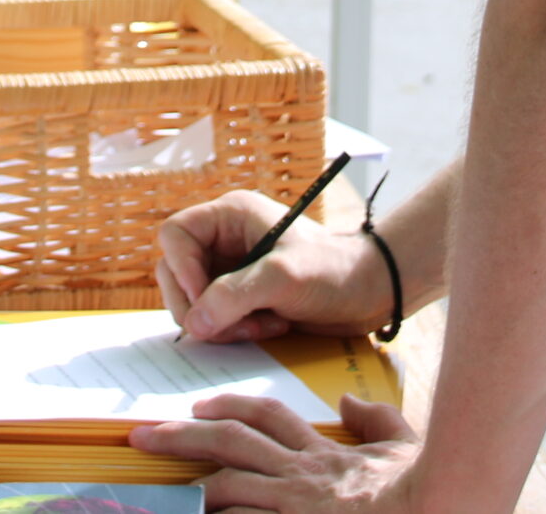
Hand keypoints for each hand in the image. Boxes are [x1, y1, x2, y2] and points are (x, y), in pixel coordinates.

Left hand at [133, 392, 423, 511]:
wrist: (429, 506)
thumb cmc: (422, 489)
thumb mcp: (405, 447)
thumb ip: (377, 421)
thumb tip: (350, 400)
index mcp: (322, 453)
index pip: (268, 418)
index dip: (230, 406)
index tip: (200, 407)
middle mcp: (300, 474)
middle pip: (230, 442)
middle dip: (181, 436)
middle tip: (142, 435)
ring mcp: (294, 506)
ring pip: (227, 487)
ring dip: (190, 489)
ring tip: (158, 490)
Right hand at [159, 189, 393, 342]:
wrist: (370, 293)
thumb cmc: (334, 270)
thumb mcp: (283, 278)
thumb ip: (234, 297)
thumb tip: (194, 323)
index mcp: (231, 215)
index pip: (175, 235)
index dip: (181, 269)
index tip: (204, 299)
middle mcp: (225, 239)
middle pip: (176, 273)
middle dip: (201, 306)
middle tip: (234, 326)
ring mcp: (230, 269)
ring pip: (193, 301)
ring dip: (220, 323)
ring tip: (260, 326)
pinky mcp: (240, 297)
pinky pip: (214, 318)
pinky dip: (233, 331)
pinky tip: (268, 327)